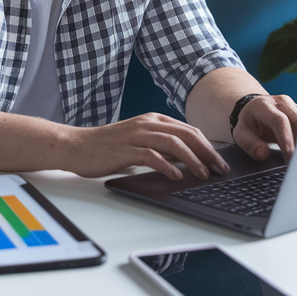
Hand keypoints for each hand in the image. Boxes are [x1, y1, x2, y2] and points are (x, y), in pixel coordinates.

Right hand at [63, 113, 230, 179]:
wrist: (76, 146)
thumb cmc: (107, 147)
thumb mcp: (139, 142)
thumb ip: (161, 147)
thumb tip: (187, 159)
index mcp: (152, 120)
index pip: (189, 130)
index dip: (208, 146)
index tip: (220, 162)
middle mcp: (147, 124)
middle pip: (186, 134)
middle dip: (207, 152)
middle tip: (220, 169)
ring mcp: (136, 135)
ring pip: (173, 143)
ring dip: (192, 159)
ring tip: (203, 173)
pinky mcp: (125, 149)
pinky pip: (151, 155)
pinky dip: (167, 165)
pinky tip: (176, 175)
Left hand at [233, 94, 296, 160]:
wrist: (255, 110)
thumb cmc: (250, 123)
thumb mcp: (241, 133)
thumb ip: (250, 144)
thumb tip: (263, 154)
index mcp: (265, 106)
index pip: (280, 121)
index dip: (287, 141)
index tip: (291, 159)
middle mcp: (283, 103)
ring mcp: (296, 106)